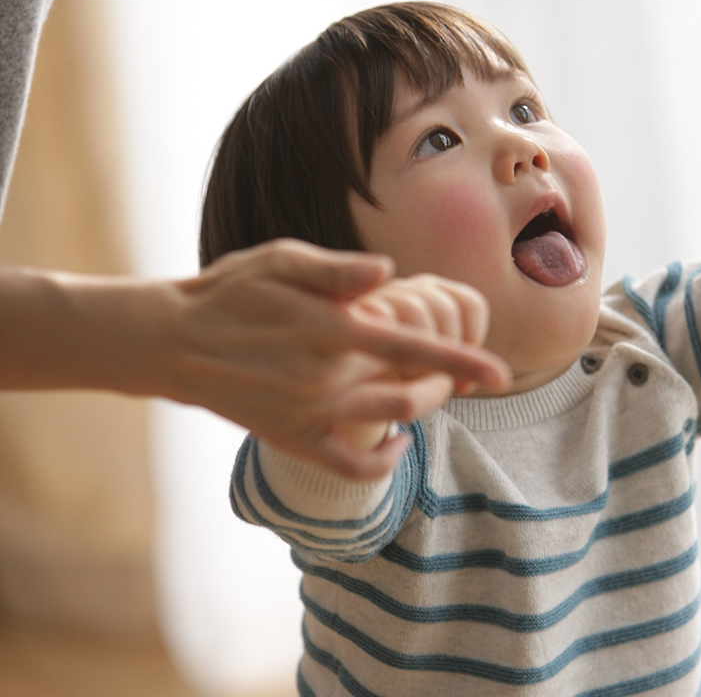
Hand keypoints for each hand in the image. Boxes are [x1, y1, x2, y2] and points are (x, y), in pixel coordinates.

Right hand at [162, 241, 506, 478]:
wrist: (173, 342)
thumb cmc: (234, 291)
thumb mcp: (281, 261)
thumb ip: (339, 269)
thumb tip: (390, 271)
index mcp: (330, 328)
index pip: (413, 347)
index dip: (463, 360)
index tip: (501, 372)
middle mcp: (324, 377)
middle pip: (413, 389)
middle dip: (452, 382)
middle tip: (466, 371)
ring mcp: (308, 414)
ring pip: (391, 422)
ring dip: (427, 408)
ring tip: (438, 390)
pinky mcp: (292, 439)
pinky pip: (350, 466)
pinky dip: (384, 461)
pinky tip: (400, 441)